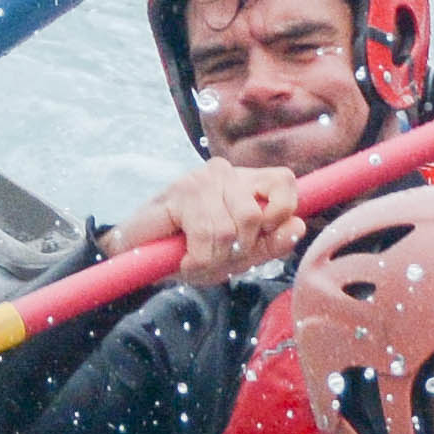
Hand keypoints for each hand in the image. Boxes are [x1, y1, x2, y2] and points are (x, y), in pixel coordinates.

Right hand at [120, 161, 305, 284]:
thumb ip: (270, 243)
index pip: (285, 182)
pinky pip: (208, 234)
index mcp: (247, 183)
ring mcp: (203, 178)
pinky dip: (198, 260)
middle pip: (257, 217)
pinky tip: (184, 261)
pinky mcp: (181, 190)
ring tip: (196, 261)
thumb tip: (298, 226)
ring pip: (232, 229)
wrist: (136, 256)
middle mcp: (228, 173)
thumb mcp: (237, 255)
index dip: (281, 213)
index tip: (260, 237)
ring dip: (214, 259)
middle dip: (238, 253)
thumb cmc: (189, 252)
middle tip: (214, 260)